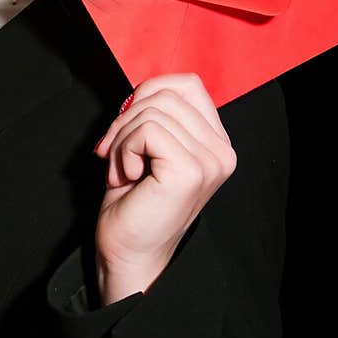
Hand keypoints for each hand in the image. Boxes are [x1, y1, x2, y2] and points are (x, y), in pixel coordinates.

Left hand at [92, 73, 236, 302]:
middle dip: (126, 120)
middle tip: (116, 156)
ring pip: (152, 111)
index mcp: (216, 142)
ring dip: (122, 139)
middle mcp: (222, 152)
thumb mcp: (146, 145)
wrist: (128, 252)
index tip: (125, 130)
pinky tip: (128, 177)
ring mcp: (210, 162)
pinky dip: (124, 150)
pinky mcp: (190, 171)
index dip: (146, 96)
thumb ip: (153, 113)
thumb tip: (139, 90)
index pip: (187, 84)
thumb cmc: (134, 202)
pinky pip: (147, 130)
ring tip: (123, 171)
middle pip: (165, 94)